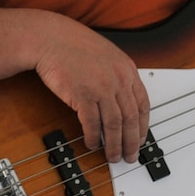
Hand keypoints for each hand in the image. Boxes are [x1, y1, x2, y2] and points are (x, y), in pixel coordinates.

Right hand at [33, 15, 148, 163]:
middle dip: (132, 142)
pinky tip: (92, 143)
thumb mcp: (107, 57)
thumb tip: (121, 104)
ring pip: (114, 125)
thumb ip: (118, 77)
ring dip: (114, 145)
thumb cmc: (74, 45)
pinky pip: (92, 123)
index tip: (140, 139)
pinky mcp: (83, 95)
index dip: (143, 126)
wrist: (51, 38)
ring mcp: (101, 87)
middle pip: (131, 118)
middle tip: (130, 156)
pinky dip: (93, 137)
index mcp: (127, 70)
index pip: (143, 104)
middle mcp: (118, 79)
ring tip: (112, 156)